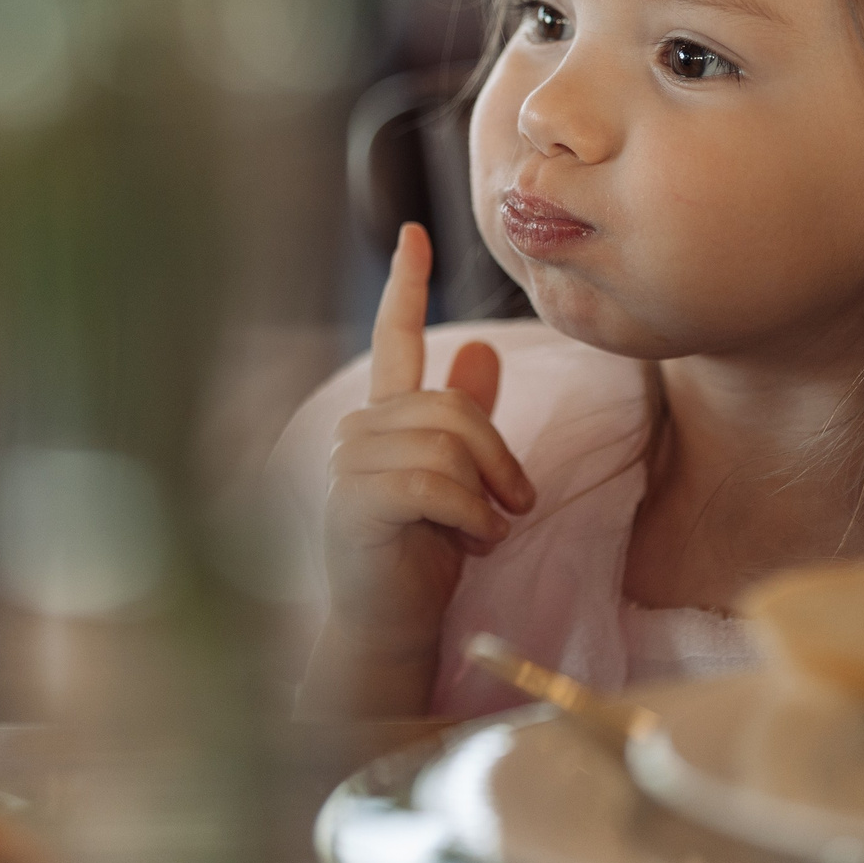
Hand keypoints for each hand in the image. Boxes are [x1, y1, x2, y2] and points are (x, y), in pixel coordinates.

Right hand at [307, 224, 532, 710]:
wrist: (393, 627)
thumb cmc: (423, 557)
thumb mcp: (461, 480)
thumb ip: (466, 417)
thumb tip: (482, 351)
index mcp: (385, 418)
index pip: (395, 340)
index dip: (406, 286)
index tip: (414, 235)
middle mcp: (359, 431)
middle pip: (451, 406)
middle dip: (498, 456)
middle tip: (515, 505)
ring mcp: (348, 465)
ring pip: (447, 442)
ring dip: (486, 492)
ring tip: (488, 529)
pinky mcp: (353, 503)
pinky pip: (433, 482)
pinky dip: (469, 513)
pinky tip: (473, 541)